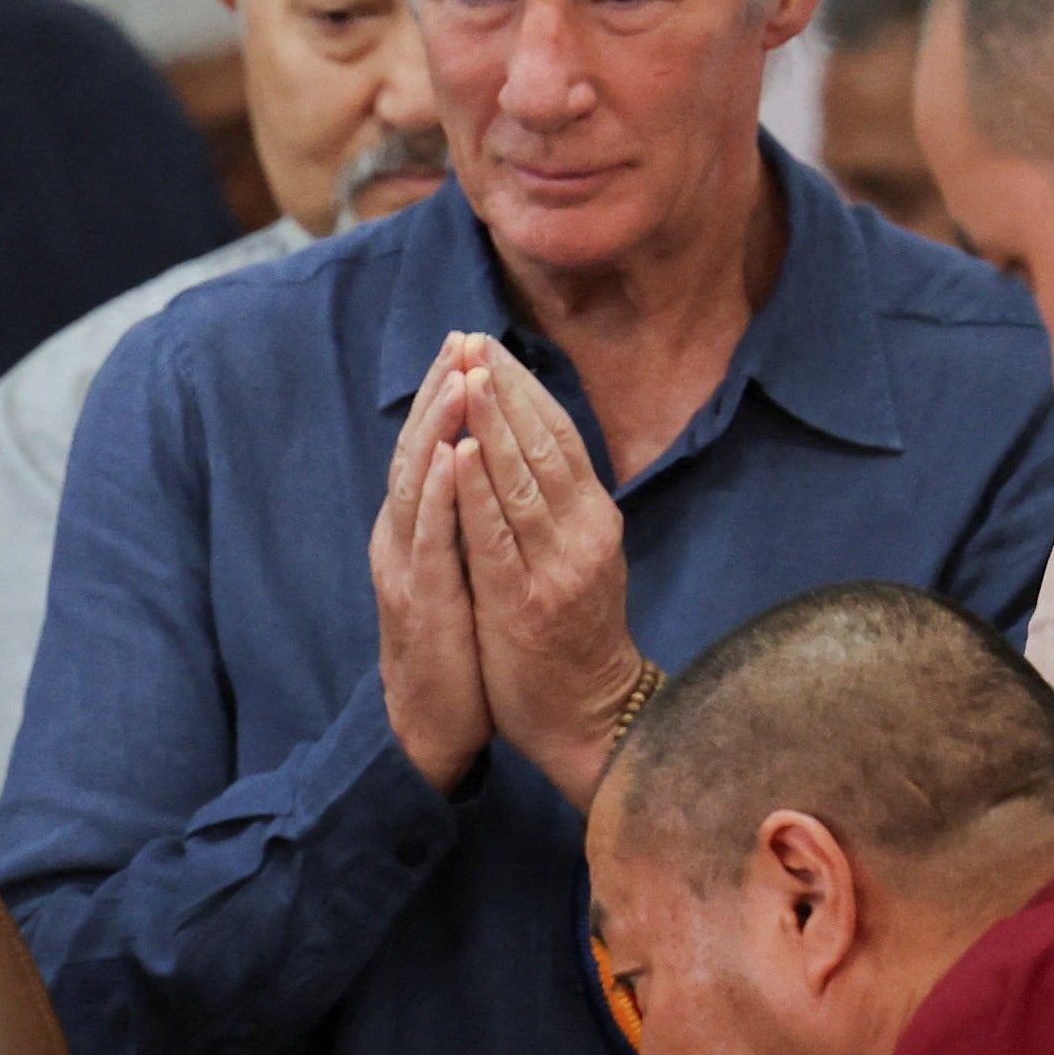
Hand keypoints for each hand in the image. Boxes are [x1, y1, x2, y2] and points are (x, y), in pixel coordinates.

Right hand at [370, 338, 493, 791]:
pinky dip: (437, 497)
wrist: (430, 728)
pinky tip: (451, 459)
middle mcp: (400, 541)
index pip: (427, 449)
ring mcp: (404, 572)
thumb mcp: (457, 572)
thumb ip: (461, 521)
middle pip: (416, 454)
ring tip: (459, 379)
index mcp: (413, 531)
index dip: (443, 395)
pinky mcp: (419, 605)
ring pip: (416, 488)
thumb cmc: (453, 649)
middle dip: (440, 394)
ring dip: (437, 430)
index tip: (467, 343)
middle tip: (462, 340)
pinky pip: (428, 543)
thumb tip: (480, 468)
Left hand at [440, 349, 649, 803]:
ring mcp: (558, 565)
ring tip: (464, 374)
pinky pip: (498, 536)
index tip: (490, 345)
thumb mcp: (577, 555)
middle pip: (543, 444)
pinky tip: (459, 452)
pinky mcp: (526, 600)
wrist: (590, 713)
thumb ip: (559, 504)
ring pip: (522, 479)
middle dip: (504, 389)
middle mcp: (583, 531)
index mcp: (594, 516)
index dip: (524, 388)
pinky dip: (478, 490)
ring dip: (490, 422)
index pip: (560, 435)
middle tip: (471, 341)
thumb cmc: (573, 634)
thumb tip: (531, 444)